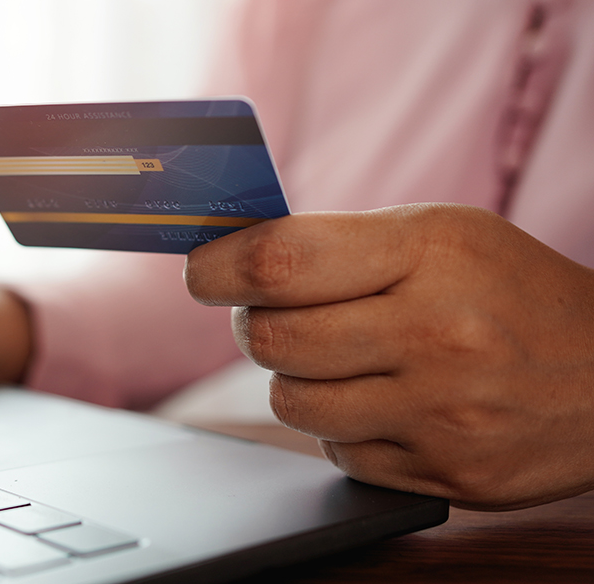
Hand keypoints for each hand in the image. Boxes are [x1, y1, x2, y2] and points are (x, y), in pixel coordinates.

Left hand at [184, 203, 593, 509]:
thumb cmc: (511, 291)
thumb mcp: (441, 236)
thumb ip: (338, 244)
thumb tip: (231, 259)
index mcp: (430, 254)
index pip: (281, 262)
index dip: (219, 268)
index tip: (202, 272)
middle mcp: (437, 335)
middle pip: (271, 340)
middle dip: (251, 324)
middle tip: (268, 314)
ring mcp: (443, 414)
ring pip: (292, 403)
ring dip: (294, 380)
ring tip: (337, 359)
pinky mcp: (447, 476)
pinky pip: (338, 454)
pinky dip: (343, 428)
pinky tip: (384, 403)